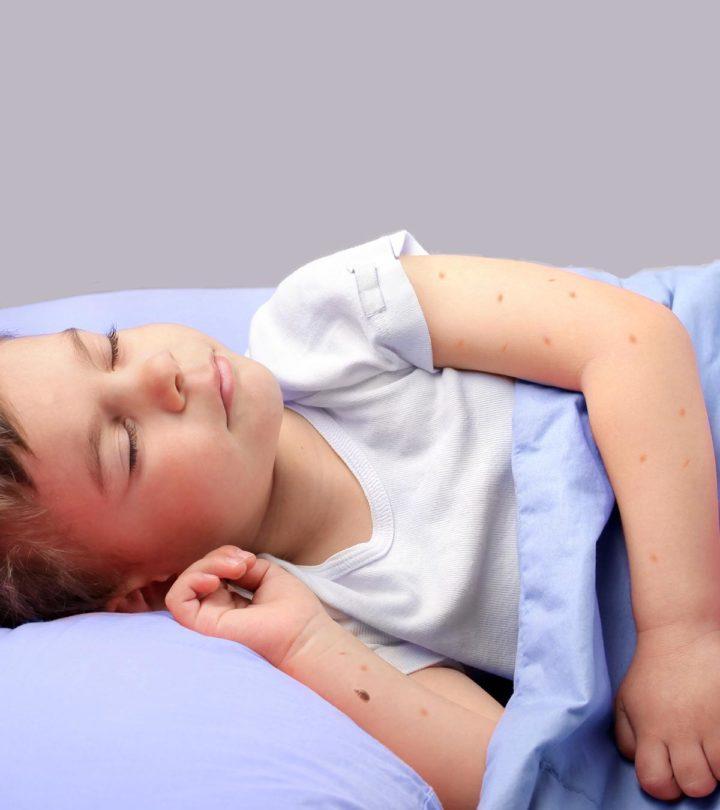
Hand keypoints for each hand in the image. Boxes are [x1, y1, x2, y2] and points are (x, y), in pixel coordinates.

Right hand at [164, 545, 335, 669]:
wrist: (304, 638)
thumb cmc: (295, 613)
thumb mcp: (268, 576)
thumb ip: (243, 566)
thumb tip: (229, 562)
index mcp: (231, 602)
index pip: (211, 570)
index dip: (224, 556)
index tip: (249, 560)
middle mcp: (215, 612)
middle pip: (197, 574)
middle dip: (217, 557)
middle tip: (244, 562)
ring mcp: (207, 620)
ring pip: (186, 582)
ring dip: (206, 565)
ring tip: (235, 568)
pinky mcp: (202, 628)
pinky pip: (177, 600)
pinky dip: (190, 581)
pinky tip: (215, 580)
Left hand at [614, 620, 719, 800]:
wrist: (681, 632)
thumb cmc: (653, 670)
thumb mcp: (627, 700)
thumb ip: (627, 735)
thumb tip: (638, 763)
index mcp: (651, 729)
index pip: (655, 782)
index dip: (664, 785)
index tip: (670, 772)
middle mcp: (681, 730)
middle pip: (694, 784)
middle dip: (695, 778)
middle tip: (697, 758)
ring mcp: (711, 723)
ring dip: (717, 765)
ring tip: (711, 745)